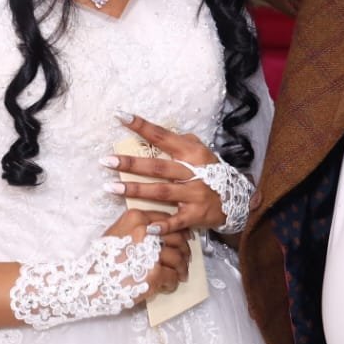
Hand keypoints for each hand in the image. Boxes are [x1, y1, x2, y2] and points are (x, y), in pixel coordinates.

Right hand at [101, 208, 189, 294]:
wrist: (92, 282)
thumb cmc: (101, 260)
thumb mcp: (115, 233)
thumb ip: (136, 228)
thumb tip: (158, 231)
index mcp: (136, 218)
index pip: (166, 219)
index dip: (178, 229)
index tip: (184, 236)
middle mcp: (146, 232)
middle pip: (177, 237)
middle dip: (184, 250)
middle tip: (185, 259)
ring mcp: (152, 253)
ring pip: (178, 257)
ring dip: (181, 268)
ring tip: (179, 275)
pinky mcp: (155, 273)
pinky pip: (172, 276)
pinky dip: (172, 282)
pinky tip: (168, 285)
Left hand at [105, 115, 225, 234]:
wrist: (237, 199)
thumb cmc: (212, 172)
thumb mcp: (201, 152)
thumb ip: (181, 142)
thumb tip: (158, 133)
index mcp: (192, 153)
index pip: (163, 136)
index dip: (142, 126)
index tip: (121, 116)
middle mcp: (193, 172)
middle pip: (157, 167)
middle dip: (130, 164)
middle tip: (106, 161)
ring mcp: (194, 194)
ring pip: (161, 191)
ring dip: (135, 191)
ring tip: (111, 188)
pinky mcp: (196, 214)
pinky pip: (177, 221)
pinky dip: (163, 225)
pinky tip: (148, 227)